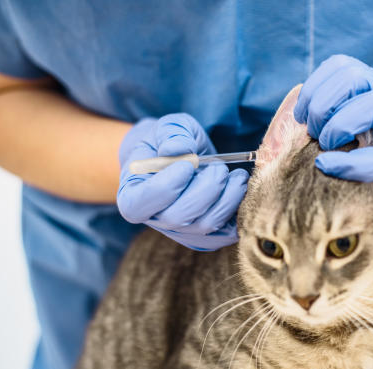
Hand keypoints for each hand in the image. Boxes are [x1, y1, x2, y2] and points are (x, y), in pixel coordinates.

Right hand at [117, 114, 248, 250]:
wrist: (177, 160)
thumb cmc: (167, 143)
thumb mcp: (166, 128)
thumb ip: (171, 134)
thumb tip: (179, 149)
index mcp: (133, 197)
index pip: (142, 204)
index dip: (168, 185)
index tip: (187, 164)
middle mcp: (156, 220)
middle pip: (178, 218)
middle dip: (205, 190)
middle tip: (219, 167)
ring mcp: (182, 232)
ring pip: (205, 226)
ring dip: (227, 199)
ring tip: (237, 176)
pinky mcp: (207, 237)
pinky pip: (226, 234)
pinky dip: (238, 212)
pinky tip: (239, 189)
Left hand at [294, 55, 372, 250]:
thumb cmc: (359, 163)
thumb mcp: (337, 133)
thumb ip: (319, 117)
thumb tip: (292, 110)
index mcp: (372, 90)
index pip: (341, 65)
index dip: (313, 86)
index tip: (300, 115)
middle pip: (355, 77)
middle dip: (323, 105)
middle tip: (314, 133)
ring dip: (339, 125)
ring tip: (326, 147)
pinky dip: (349, 163)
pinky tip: (327, 165)